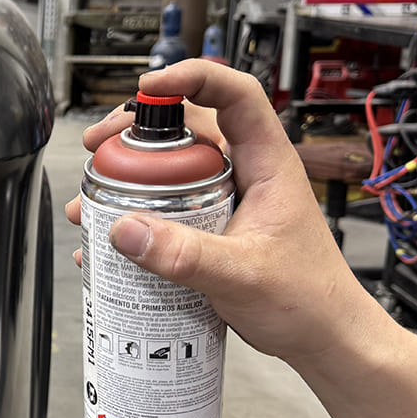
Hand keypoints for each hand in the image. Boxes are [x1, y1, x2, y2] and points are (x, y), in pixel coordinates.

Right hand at [65, 62, 381, 367]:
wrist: (324, 339)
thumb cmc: (309, 301)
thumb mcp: (242, 276)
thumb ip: (184, 255)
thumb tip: (125, 230)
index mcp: (268, 163)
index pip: (235, 94)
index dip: (191, 78)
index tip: (148, 88)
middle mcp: (245, 173)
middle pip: (187, 126)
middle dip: (135, 131)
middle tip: (99, 146)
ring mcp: (227, 200)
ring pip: (172, 168)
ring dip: (128, 176)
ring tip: (92, 198)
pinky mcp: (212, 227)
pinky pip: (167, 206)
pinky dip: (135, 214)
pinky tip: (110, 238)